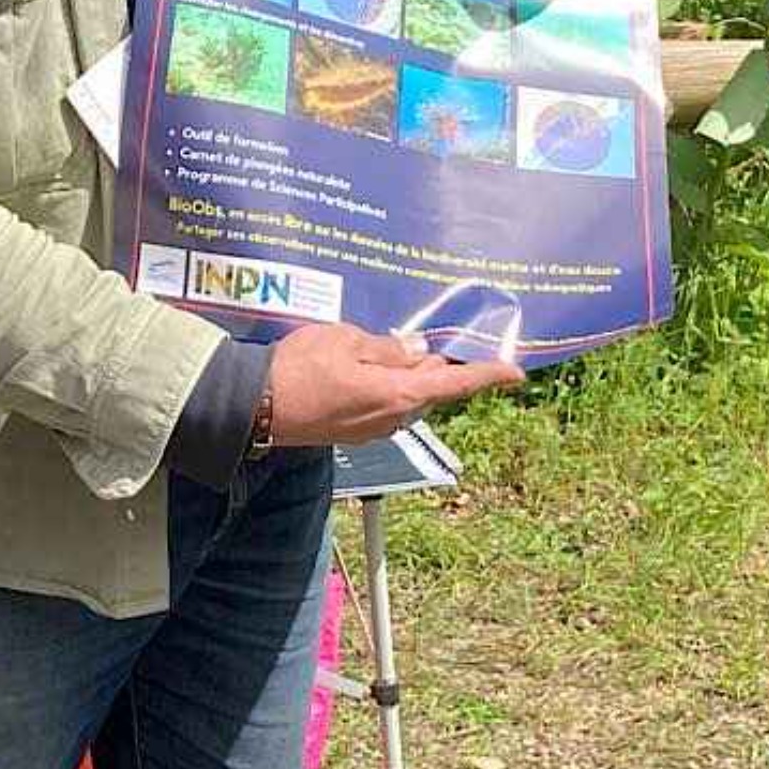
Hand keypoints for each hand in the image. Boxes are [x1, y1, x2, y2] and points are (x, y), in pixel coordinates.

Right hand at [265, 321, 521, 447]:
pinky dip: (384, 385)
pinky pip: (381, 405)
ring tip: (389, 346)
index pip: (455, 384)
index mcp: (398, 394)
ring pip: (404, 396)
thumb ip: (387, 347)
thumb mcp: (346, 341)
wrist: (253, 408)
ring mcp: (371, 429)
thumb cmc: (298, 370)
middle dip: (433, 364)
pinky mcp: (351, 431)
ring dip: (405, 373)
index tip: (515, 372)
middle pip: (428, 387)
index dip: (487, 375)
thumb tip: (416, 350)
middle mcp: (391, 418)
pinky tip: (365, 365)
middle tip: (433, 338)